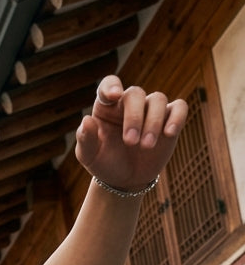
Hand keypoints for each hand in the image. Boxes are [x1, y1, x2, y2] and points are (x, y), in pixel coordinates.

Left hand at [75, 75, 187, 191]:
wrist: (125, 179)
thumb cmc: (105, 163)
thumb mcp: (89, 156)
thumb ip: (85, 139)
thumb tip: (86, 120)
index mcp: (107, 107)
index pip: (108, 85)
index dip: (111, 86)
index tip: (114, 95)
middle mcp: (129, 104)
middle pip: (135, 93)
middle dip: (134, 117)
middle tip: (131, 142)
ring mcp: (150, 110)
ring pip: (158, 99)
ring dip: (152, 122)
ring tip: (146, 146)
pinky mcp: (169, 119)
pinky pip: (179, 107)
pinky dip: (177, 117)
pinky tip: (169, 133)